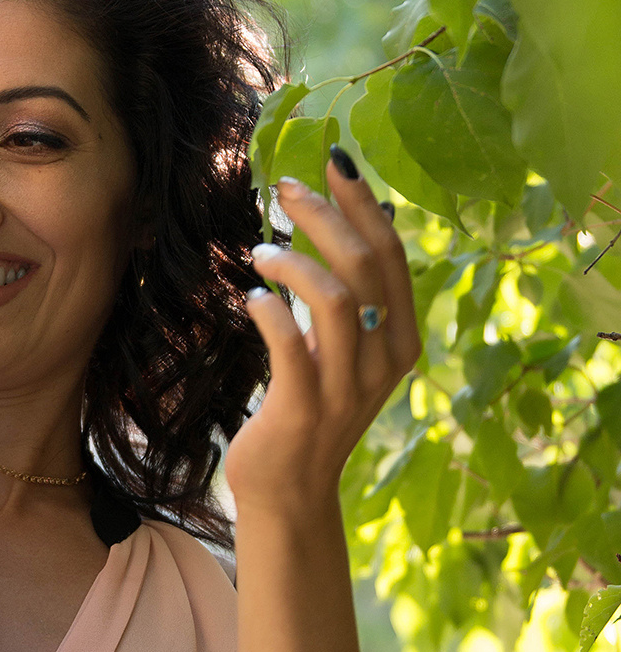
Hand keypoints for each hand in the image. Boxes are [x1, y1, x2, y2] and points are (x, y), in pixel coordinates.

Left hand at [225, 152, 421, 513]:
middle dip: (325, 215)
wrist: (290, 490)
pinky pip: (289, 344)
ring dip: (293, 261)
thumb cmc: (311, 406)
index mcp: (401, 339)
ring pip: (334, 298)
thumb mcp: (347, 350)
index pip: (392, 256)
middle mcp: (384, 361)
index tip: (332, 161)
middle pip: (365, 266)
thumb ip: (357, 293)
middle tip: (284, 188)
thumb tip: (364, 213)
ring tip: (260, 249)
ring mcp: (347, 387)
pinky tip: (250, 296)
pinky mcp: (305, 408)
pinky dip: (268, 309)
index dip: (364, 203)